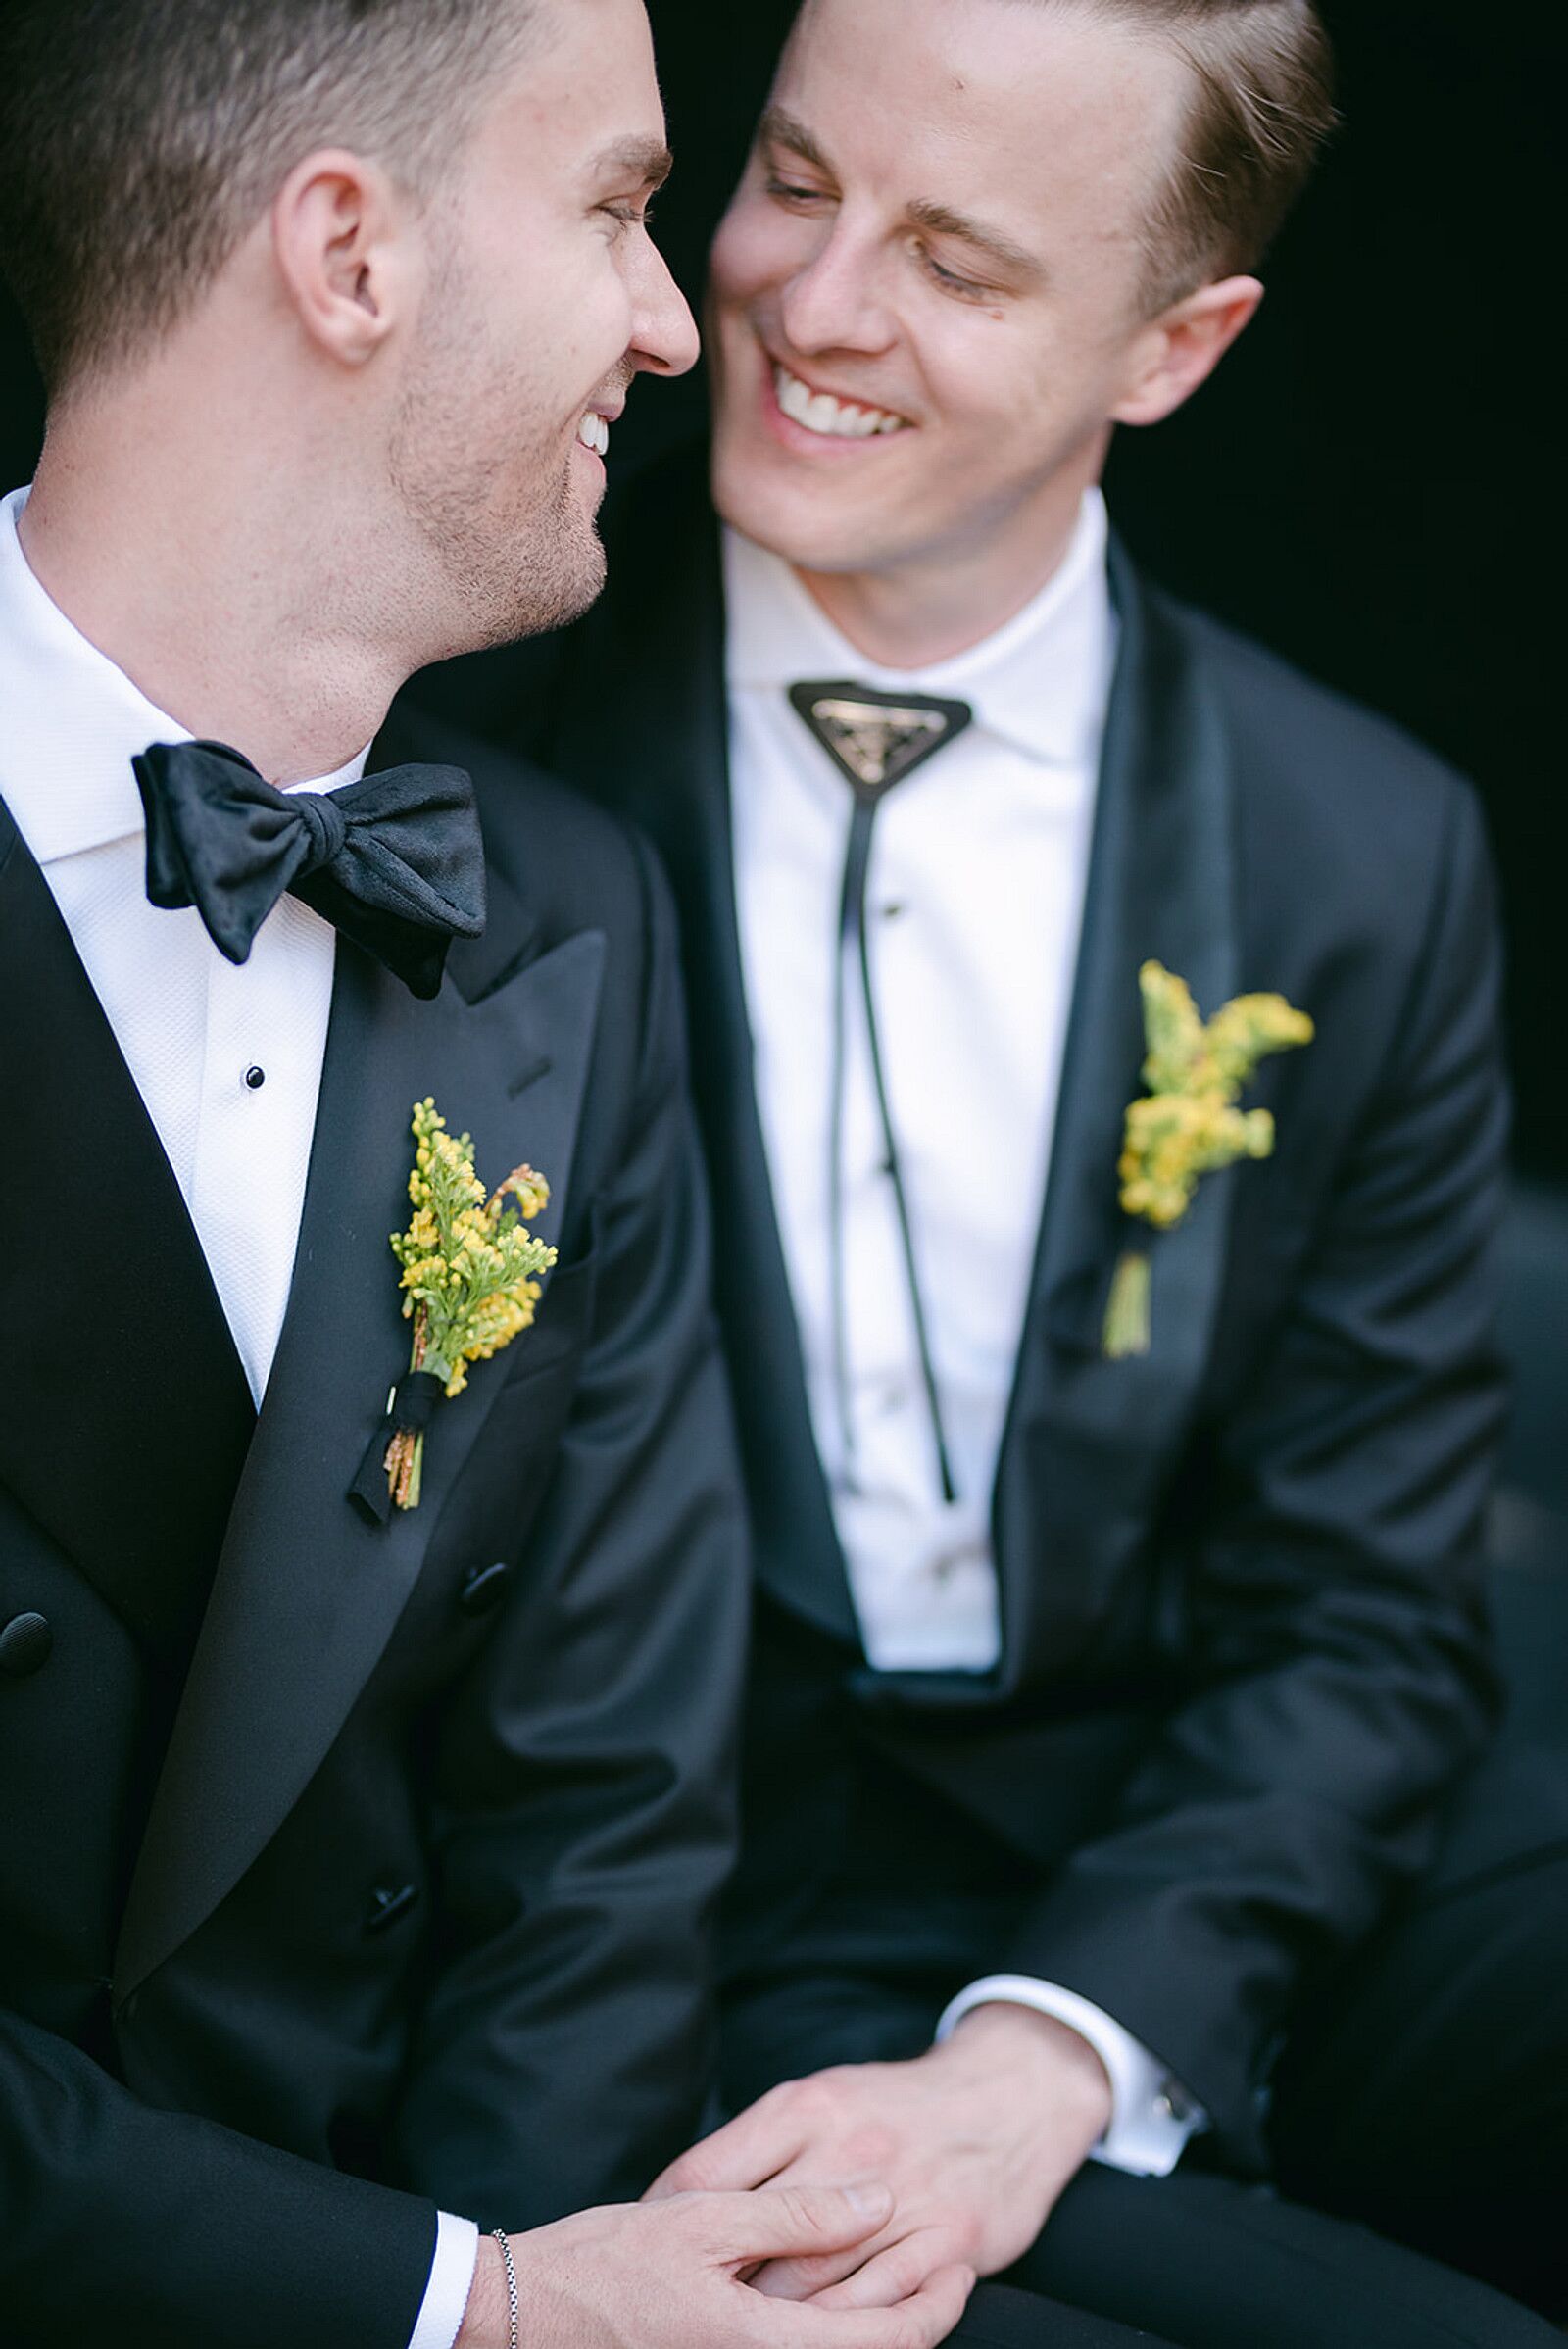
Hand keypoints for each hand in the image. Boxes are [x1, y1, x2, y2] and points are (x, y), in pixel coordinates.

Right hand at [454, 2182, 974, 2348]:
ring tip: (908, 2265)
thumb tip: (874, 2201)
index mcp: (760, 2344)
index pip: (884, 2343)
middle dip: (920, 2315)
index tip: (961, 2263)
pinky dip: (832, 2332)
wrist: (518, 2315)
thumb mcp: (702, 2218)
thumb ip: (794, 2215)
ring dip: (879, 2323)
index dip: (935, 2307)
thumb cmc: (604, 2261)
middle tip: (952, 2260)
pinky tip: (837, 2288)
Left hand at [646, 2006, 1112, 2311]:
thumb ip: (758, 2146)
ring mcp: (900, 2196)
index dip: (665, 2223)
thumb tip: (680, 2201)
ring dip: (769, 2319)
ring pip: (810, 2283)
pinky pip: (880, 2304)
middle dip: (713, 2286)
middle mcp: (848, 2147)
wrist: (1009, 2096)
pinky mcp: (948, 2239)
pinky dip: (840, 2331)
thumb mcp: (819, 2099)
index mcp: (806, 2105)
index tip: (648, 2253)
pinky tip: (815, 2338)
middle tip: (687, 2309)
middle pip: (752, 2239)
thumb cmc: (896, 2107)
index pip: (706, 2174)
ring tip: (739, 2332)